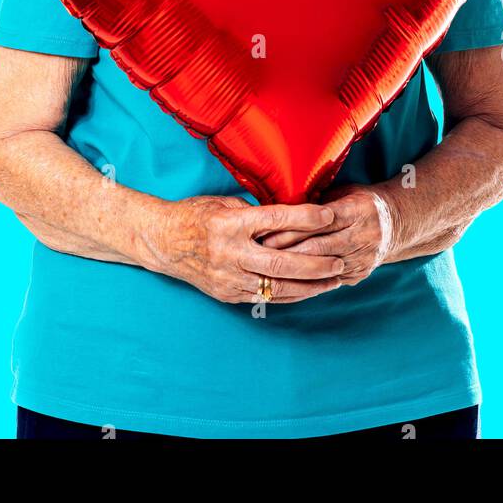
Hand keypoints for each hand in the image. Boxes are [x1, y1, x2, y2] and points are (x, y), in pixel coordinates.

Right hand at [151, 194, 345, 303]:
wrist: (162, 242)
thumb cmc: (195, 215)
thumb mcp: (224, 204)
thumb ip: (255, 212)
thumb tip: (290, 214)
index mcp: (231, 223)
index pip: (276, 220)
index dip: (305, 218)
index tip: (328, 214)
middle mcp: (230, 252)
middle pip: (281, 261)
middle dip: (315, 263)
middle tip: (339, 260)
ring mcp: (228, 277)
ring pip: (276, 286)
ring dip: (309, 285)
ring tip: (334, 280)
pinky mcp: (227, 294)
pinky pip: (264, 298)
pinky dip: (289, 295)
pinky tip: (308, 291)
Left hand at [260, 183, 394, 284]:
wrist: (396, 223)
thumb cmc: (361, 201)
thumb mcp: (344, 191)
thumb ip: (319, 199)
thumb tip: (284, 203)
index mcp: (358, 209)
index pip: (319, 221)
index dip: (292, 228)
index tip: (267, 232)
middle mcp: (364, 234)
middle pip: (319, 246)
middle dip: (287, 251)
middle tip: (261, 253)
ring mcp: (364, 257)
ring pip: (323, 267)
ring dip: (295, 268)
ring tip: (270, 268)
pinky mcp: (361, 273)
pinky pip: (330, 280)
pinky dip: (309, 280)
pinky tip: (289, 279)